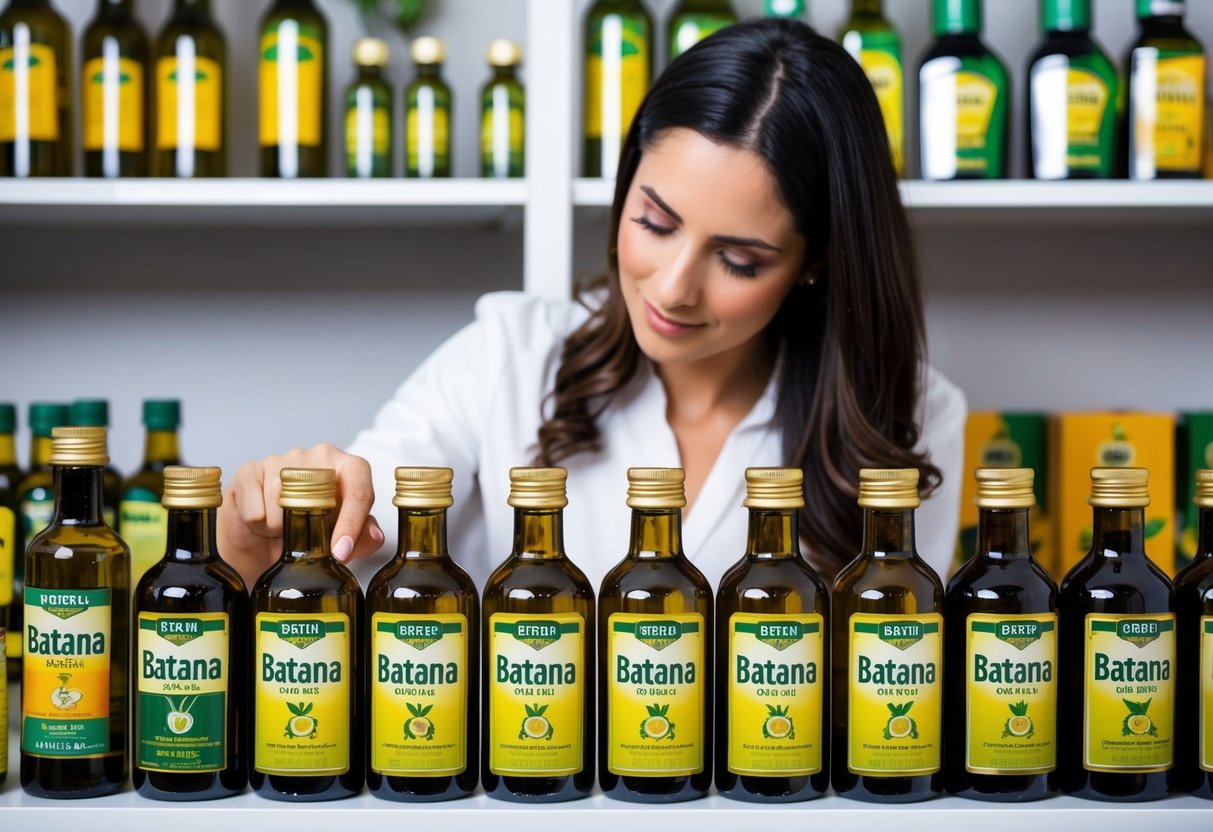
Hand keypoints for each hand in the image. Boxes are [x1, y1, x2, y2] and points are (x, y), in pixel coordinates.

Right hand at [218, 444, 384, 588]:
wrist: (260, 536)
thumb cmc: (310, 531)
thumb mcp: (340, 542)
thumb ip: (363, 540)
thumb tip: (375, 535)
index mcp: (349, 468)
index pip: (359, 490)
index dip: (351, 524)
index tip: (340, 553)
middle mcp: (318, 455)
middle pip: (319, 499)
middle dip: (312, 531)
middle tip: (306, 538)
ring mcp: (283, 459)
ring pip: (283, 506)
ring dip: (282, 530)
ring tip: (283, 528)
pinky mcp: (250, 470)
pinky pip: (256, 509)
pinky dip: (258, 524)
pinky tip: (262, 520)